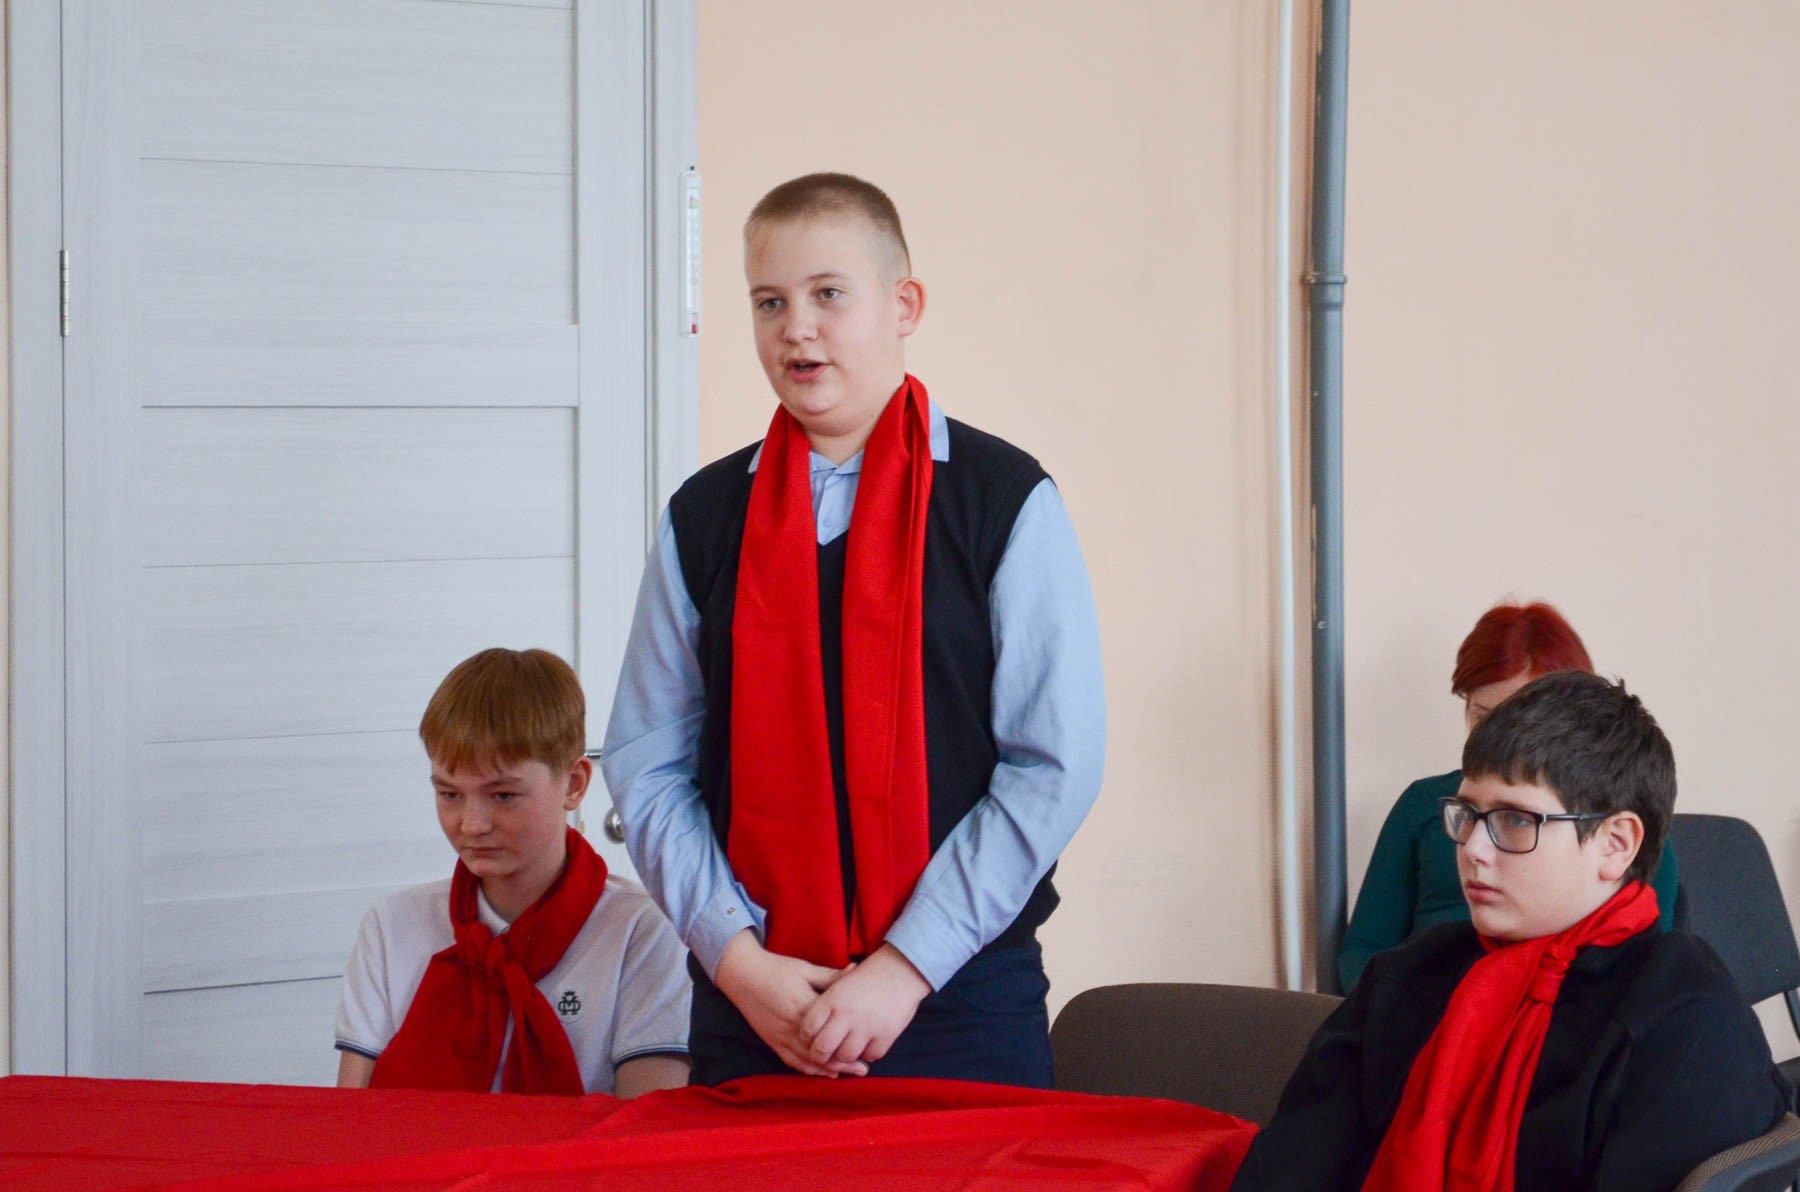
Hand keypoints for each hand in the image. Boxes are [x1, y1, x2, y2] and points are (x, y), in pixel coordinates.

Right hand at [713, 930, 865, 1077]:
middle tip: (863, 1069)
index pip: (829, 1028)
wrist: (742, 974)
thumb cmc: (776, 968)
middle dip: (843, 1062)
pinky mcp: (772, 1041)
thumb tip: (855, 970)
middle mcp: (791, 1026)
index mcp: (803, 1006)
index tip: (866, 1043)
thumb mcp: (805, 969)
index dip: (848, 1039)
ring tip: (849, 1074)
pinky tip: (824, 1073)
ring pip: (807, 1060)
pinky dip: (809, 1070)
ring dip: (829, 1069)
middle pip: (821, 1051)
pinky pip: (792, 1061)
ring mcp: (780, 1036)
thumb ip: (830, 976)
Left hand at [799, 944, 930, 1066]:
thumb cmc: (866, 978)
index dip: (806, 1037)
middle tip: (823, 1054)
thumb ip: (823, 1004)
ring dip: (843, 1056)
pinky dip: (866, 1053)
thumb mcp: (840, 983)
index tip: (810, 1038)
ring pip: (845, 1056)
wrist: (900, 971)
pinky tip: (865, 1044)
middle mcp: (847, 1014)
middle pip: (822, 1048)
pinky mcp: (885, 1036)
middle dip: (819, 1055)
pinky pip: (869, 1056)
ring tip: (844, 1049)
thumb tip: (805, 1029)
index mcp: (832, 999)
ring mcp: (867, 1027)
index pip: (808, 1029)